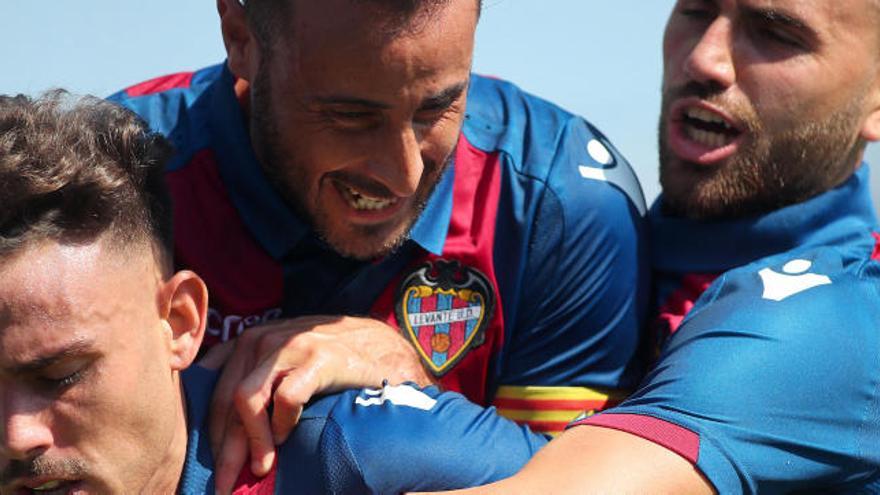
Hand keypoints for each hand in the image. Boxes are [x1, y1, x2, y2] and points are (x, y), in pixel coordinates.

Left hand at [210, 315, 432, 494]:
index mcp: (249, 341)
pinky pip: (285, 398)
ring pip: (247, 399)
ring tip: (259, 469)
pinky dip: (281, 424)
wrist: (384, 348)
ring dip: (250, 441)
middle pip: (226, 399)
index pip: (212, 387)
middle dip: (223, 448)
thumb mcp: (284, 364)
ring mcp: (291, 345)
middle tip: (223, 484)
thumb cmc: (330, 363)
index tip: (207, 464)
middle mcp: (263, 338)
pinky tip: (287, 439)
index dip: (207, 429)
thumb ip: (253, 381)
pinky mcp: (319, 358)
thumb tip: (222, 433)